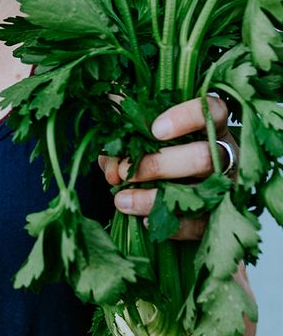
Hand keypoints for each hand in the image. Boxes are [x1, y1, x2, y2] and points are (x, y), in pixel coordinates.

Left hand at [98, 97, 232, 239]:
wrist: (170, 185)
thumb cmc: (156, 146)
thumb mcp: (140, 129)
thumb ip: (124, 127)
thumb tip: (108, 144)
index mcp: (210, 124)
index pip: (212, 110)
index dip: (186, 117)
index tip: (155, 129)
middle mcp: (225, 153)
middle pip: (204, 156)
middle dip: (159, 165)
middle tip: (124, 171)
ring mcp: (228, 187)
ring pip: (202, 193)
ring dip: (156, 198)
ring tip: (121, 200)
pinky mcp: (221, 217)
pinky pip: (202, 225)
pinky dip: (173, 225)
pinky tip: (145, 220)